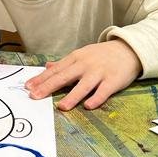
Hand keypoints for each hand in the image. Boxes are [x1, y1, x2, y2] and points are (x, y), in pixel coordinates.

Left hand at [25, 39, 142, 110]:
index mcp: (76, 58)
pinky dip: (96, 98)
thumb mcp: (81, 55)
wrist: (129, 49)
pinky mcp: (113, 81)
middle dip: (48, 87)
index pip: (55, 70)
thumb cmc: (102, 55)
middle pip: (64, 77)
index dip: (41, 78)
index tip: (28, 87)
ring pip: (83, 86)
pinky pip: (103, 91)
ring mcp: (99, 73)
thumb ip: (64, 63)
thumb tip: (46, 67)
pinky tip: (87, 106)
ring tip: (61, 107)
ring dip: (72, 96)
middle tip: (35, 96)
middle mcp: (85, 65)